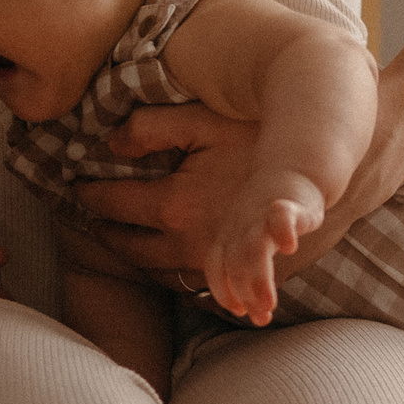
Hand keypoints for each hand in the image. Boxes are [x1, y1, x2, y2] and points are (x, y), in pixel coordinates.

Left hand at [75, 103, 347, 287]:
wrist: (330, 167)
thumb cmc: (262, 135)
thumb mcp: (203, 118)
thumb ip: (150, 128)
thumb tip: (106, 142)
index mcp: (175, 203)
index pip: (110, 205)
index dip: (86, 195)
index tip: (73, 187)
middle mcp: (190, 243)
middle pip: (127, 248)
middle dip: (101, 233)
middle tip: (86, 219)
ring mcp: (217, 265)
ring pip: (156, 272)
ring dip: (131, 257)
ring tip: (115, 239)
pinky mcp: (240, 275)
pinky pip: (191, 285)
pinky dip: (169, 275)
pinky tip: (161, 259)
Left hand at [200, 172, 325, 323]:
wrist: (293, 164)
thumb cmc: (266, 208)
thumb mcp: (248, 234)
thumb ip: (244, 268)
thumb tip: (247, 310)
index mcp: (228, 235)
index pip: (217, 266)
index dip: (223, 290)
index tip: (238, 311)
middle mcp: (240, 226)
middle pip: (234, 263)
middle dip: (244, 292)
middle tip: (258, 318)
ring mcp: (261, 214)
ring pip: (254, 246)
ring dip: (258, 275)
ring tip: (268, 303)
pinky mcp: (287, 202)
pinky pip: (280, 215)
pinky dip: (282, 228)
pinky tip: (288, 246)